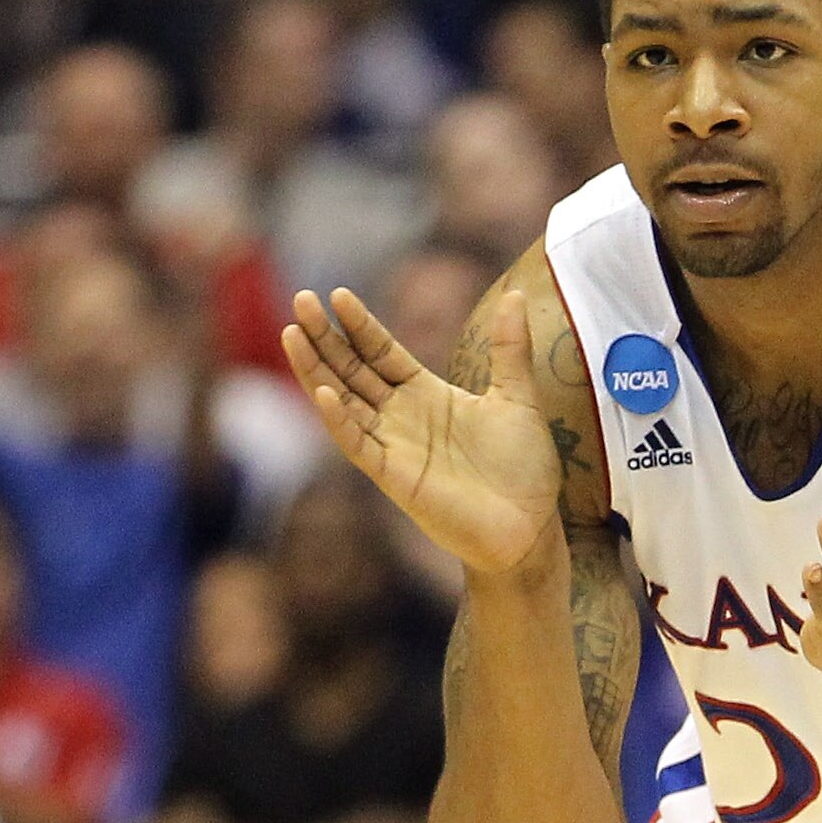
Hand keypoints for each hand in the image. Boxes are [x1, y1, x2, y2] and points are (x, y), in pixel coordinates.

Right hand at [283, 284, 563, 577]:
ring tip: (292, 335)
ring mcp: (393, 446)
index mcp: (425, 394)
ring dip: (317, 370)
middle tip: (300, 300)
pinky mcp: (394, 477)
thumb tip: (515, 294)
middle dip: (325, 337)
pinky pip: (359, 445)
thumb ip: (510, 348)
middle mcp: (401, 417)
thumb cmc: (523, 470)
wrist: (529, 528)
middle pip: (352, 370)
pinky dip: (340, 421)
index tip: (337, 294)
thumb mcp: (517, 398)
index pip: (380, 351)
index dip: (359, 325)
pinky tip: (324, 393)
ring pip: (343, 402)